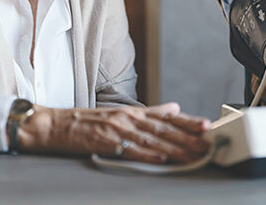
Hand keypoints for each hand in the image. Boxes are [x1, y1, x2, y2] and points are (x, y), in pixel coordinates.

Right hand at [19, 102, 210, 163]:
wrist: (56, 124)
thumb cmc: (89, 121)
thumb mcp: (122, 113)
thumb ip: (151, 112)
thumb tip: (174, 108)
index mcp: (135, 112)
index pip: (168, 117)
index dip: (189, 122)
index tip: (208, 126)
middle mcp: (130, 118)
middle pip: (165, 128)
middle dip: (189, 137)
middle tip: (208, 144)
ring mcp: (119, 129)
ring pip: (153, 139)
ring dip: (176, 148)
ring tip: (193, 154)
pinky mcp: (106, 142)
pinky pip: (130, 149)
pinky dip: (147, 153)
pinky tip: (162, 158)